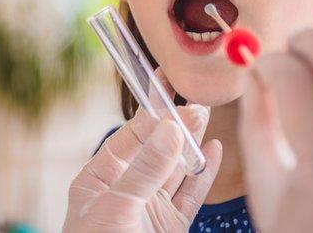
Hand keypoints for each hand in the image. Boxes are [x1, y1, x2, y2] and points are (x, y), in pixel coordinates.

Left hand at [64, 72, 222, 231]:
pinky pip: (190, 196)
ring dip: (191, 145)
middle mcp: (124, 190)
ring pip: (175, 170)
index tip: (168, 92)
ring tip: (206, 116)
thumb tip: (170, 128)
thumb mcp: (117, 207)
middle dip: (174, 125)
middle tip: (195, 100)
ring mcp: (149, 209)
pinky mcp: (170, 227)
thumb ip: (146, 170)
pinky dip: (203, 176)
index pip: (127, 138)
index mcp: (97, 180)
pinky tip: (214, 151)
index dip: (149, 115)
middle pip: (154, 150)